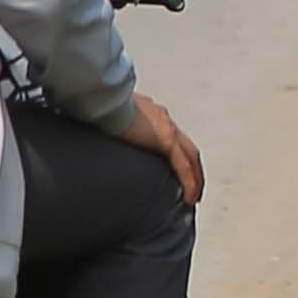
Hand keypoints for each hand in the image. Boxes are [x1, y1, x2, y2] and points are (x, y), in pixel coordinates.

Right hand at [103, 82, 206, 207]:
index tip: (175, 168)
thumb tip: (103, 129)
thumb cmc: (101, 104)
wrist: (105, 99)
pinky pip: (183, 166)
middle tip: (194, 187)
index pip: (171, 134)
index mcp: (152, 112)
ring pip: (190, 157)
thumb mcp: (112, 113)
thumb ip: (116, 122)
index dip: (177, 153)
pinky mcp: (165, 140)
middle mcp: (164, 119)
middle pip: (187, 147)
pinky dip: (189, 182)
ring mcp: (167, 129)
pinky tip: (189, 198)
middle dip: (193, 168)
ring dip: (196, 178)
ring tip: (194, 197)